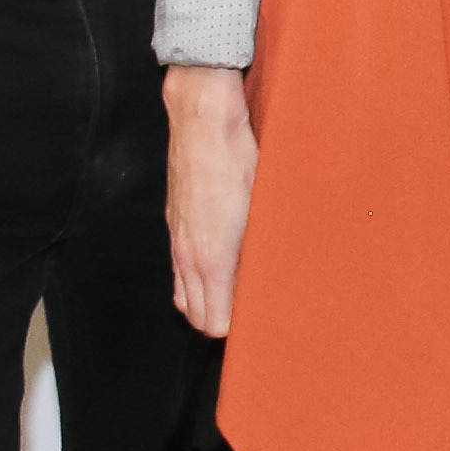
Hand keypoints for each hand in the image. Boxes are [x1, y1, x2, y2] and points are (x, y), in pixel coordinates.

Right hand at [165, 66, 255, 339]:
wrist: (202, 122)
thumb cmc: (237, 161)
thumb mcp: (261, 208)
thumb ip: (261, 250)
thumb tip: (275, 275)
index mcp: (211, 258)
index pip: (214, 322)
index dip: (237, 329)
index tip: (260, 322)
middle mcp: (187, 255)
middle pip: (195, 315)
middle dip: (220, 322)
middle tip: (250, 315)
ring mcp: (176, 239)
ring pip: (182, 294)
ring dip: (204, 303)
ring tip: (234, 298)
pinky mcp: (174, 223)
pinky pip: (178, 270)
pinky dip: (194, 280)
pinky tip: (216, 269)